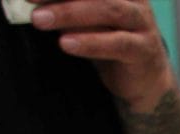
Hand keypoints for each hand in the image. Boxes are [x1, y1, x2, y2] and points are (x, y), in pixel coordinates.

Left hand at [33, 0, 175, 113]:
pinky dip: (90, 42)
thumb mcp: (86, 18)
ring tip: (40, 20)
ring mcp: (142, 23)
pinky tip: (66, 43)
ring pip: (108, 10)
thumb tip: (34, 0)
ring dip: (70, 13)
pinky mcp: (145, 50)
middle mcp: (134, 0)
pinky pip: (118, 43)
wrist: (145, 79)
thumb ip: (66, 5)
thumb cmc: (112, 41)